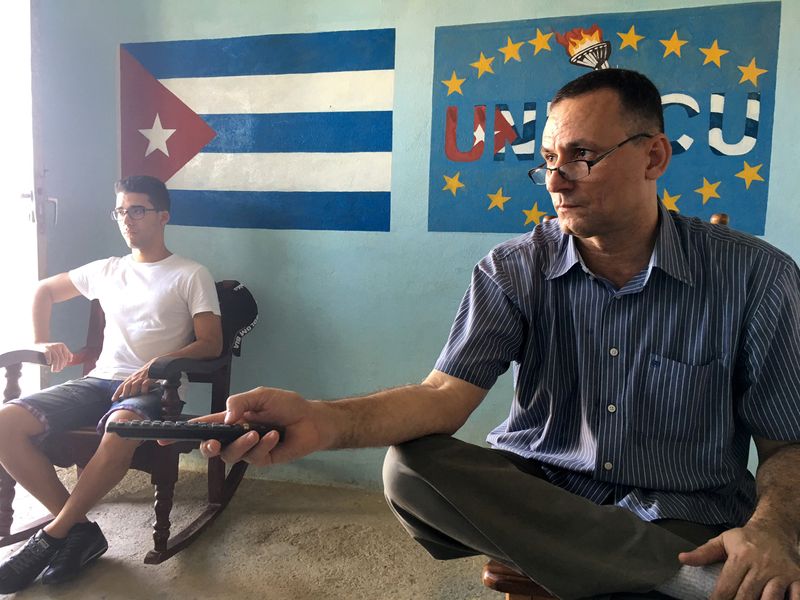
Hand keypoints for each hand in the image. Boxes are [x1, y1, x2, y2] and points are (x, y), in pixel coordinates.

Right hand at [37, 342, 72, 372]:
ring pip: (56, 358)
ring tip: (54, 370)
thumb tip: (70, 360)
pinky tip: (48, 363)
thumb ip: (64, 354)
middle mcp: (57, 345)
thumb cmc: (48, 350)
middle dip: (60, 366)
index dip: (64, 364)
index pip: (66, 356)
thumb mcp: (57, 351)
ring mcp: (51, 346)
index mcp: (62, 346)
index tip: (61, 368)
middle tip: (57, 370)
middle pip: (61, 358)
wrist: (36, 345)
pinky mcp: (45, 348)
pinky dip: (49, 359)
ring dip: (56, 366)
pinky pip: (49, 354)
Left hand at [112, 360, 156, 400]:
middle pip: (126, 385)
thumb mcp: (137, 377)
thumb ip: (132, 384)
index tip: (113, 400)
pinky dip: (144, 390)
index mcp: (131, 378)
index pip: (122, 386)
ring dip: (133, 392)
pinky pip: (145, 384)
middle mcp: (135, 378)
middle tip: (125, 399)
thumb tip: (125, 394)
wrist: (155, 365)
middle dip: (124, 393)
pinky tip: (144, 393)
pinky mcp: (149, 378)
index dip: (117, 393)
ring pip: (134, 385)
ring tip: (134, 396)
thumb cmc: (146, 373)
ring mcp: (142, 378)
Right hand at [192, 387, 323, 466]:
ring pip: (231, 455)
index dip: (184, 432)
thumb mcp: (261, 395)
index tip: (163, 439)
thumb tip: (224, 417)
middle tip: (214, 443)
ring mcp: (248, 450)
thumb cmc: (286, 405)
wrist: (311, 419)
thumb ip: (240, 402)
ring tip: (257, 432)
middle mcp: (235, 436)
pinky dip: (263, 445)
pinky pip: (254, 457)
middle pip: (211, 448)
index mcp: (231, 419)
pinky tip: (274, 435)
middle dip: (208, 447)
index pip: (204, 425)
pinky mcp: (262, 460)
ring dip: (242, 444)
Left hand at [679, 521, 799, 598]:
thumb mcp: (723, 541)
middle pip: (746, 595)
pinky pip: (796, 596)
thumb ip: (703, 552)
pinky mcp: (797, 577)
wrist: (776, 528)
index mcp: (741, 556)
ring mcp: (781, 572)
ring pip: (771, 599)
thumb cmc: (747, 539)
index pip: (726, 586)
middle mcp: (761, 565)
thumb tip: (682, 558)